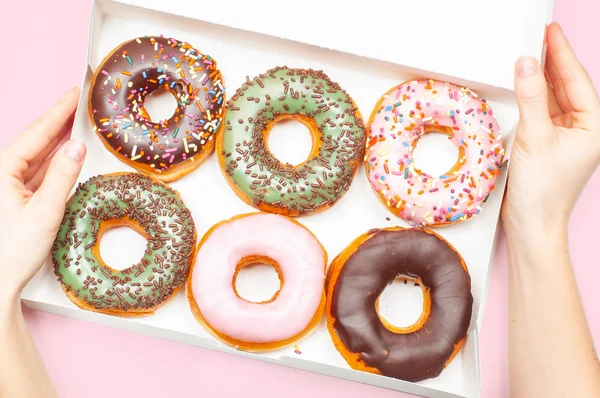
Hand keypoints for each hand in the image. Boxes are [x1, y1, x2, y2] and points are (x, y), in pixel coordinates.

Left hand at [0, 87, 85, 305]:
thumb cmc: (11, 251)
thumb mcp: (44, 212)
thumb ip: (63, 176)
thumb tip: (78, 146)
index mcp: (3, 168)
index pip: (38, 131)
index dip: (60, 110)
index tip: (76, 91)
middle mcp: (4, 171)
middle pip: (38, 138)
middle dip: (61, 119)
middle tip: (83, 101)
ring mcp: (10, 183)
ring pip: (40, 154)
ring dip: (61, 139)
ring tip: (81, 122)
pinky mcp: (17, 196)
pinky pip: (41, 171)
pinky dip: (57, 161)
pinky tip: (69, 153)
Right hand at [502, 23, 599, 231]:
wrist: (532, 225)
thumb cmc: (543, 190)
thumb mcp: (535, 137)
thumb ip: (530, 97)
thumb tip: (525, 63)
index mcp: (595, 126)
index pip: (577, 80)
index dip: (562, 53)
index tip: (550, 30)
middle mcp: (584, 129)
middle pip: (567, 86)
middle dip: (552, 61)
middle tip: (538, 36)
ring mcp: (566, 136)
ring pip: (553, 98)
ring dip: (540, 78)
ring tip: (528, 54)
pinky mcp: (548, 144)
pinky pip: (542, 112)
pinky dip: (532, 97)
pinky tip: (522, 85)